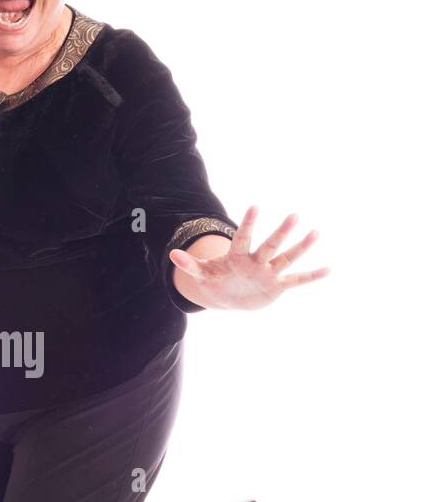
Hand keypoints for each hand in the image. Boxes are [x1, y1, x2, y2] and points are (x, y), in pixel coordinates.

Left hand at [168, 205, 329, 310]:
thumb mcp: (202, 275)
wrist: (229, 295)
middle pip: (270, 245)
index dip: (248, 224)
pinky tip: (329, 268)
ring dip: (301, 247)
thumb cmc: (216, 280)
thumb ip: (190, 265)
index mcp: (238, 257)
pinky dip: (312, 276)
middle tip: (295, 215)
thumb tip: (172, 255)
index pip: (243, 238)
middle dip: (281, 232)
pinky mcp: (277, 286)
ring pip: (287, 258)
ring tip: (316, 232)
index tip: (255, 206)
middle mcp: (257, 261)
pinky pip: (297, 280)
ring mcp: (269, 273)